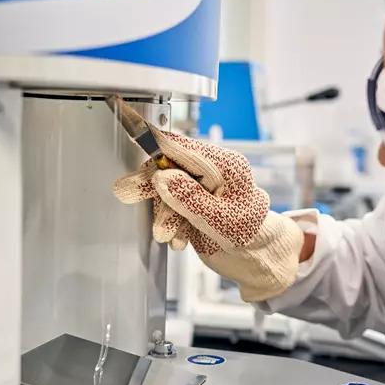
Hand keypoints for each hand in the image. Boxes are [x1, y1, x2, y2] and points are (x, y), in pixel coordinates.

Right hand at [113, 126, 303, 301]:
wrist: (257, 260)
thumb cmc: (250, 239)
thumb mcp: (220, 221)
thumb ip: (190, 198)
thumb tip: (162, 177)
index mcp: (226, 166)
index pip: (182, 146)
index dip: (154, 139)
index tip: (130, 124)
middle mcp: (214, 171)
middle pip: (171, 166)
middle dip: (155, 188)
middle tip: (128, 193)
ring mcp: (204, 186)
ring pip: (169, 188)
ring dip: (165, 213)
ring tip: (170, 236)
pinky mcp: (197, 199)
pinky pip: (174, 204)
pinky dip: (172, 221)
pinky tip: (180, 238)